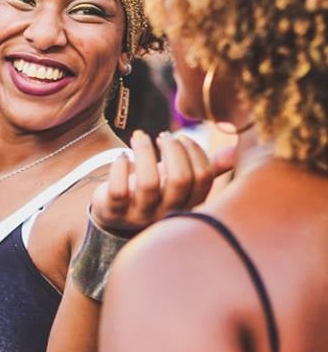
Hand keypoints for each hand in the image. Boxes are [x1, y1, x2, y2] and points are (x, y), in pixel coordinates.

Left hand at [91, 130, 234, 233]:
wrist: (115, 213)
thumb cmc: (155, 190)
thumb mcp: (182, 180)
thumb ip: (209, 168)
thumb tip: (237, 152)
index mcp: (188, 204)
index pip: (202, 178)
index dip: (194, 151)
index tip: (181, 137)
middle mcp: (167, 213)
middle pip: (179, 180)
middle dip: (172, 150)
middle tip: (162, 137)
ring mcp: (139, 215)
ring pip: (148, 183)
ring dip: (145, 151)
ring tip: (139, 137)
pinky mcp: (113, 211)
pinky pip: (118, 191)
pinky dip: (120, 167)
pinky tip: (121, 156)